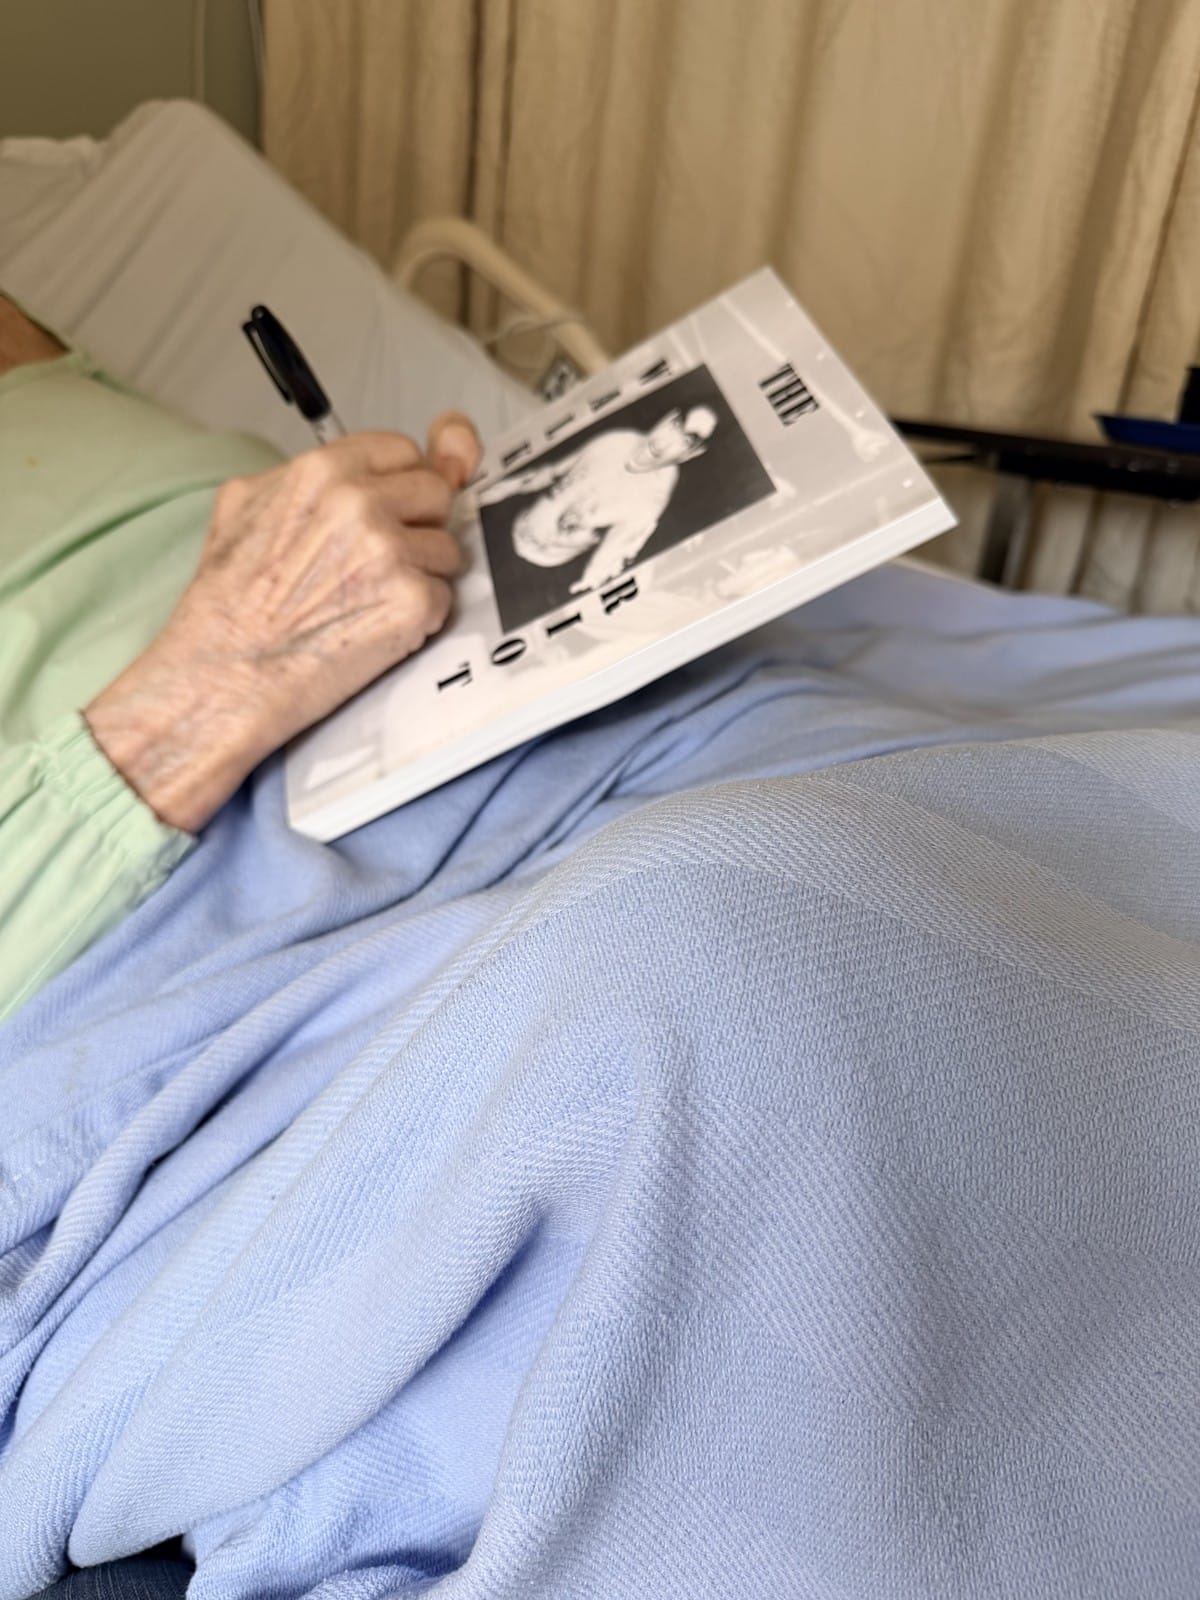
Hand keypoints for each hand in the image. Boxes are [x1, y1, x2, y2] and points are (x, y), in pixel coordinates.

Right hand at [85, 414, 480, 832]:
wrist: (222, 676)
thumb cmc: (229, 603)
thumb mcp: (245, 506)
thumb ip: (316, 476)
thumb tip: (388, 463)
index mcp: (322, 471)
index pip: (403, 450)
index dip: (398, 484)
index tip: (386, 509)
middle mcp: (361, 504)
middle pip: (437, 493)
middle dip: (417, 524)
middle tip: (377, 561)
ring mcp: (390, 553)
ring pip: (447, 548)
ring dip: (421, 574)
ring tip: (367, 600)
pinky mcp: (411, 603)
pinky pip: (443, 597)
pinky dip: (418, 617)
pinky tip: (373, 627)